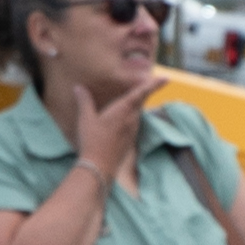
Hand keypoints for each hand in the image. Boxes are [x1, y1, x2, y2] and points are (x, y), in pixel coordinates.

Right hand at [64, 70, 153, 187]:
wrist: (100, 166)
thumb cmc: (93, 140)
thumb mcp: (86, 119)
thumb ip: (84, 101)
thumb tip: (78, 88)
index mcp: (123, 110)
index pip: (141, 93)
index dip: (153, 84)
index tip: (166, 78)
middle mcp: (132, 118)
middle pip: (141, 101)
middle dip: (145, 90)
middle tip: (147, 81)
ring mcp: (133, 130)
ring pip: (138, 112)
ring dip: (137, 103)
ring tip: (134, 95)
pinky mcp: (130, 139)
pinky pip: (134, 122)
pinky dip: (132, 115)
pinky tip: (123, 116)